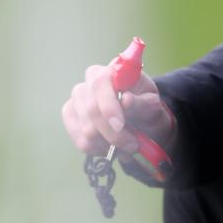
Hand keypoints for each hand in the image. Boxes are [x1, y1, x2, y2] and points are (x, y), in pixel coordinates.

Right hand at [62, 63, 176, 160]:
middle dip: (114, 134)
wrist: (139, 119)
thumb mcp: (152, 103)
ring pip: (87, 131)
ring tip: (126, 147)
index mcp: (109, 72)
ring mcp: (75, 101)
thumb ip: (142, 102)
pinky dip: (100, 150)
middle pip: (92, 111)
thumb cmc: (145, 106)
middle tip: (133, 145)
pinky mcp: (70, 119)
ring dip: (110, 145)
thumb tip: (126, 100)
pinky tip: (112, 147)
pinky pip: (81, 142)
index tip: (120, 125)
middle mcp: (87, 84)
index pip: (100, 83)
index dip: (108, 106)